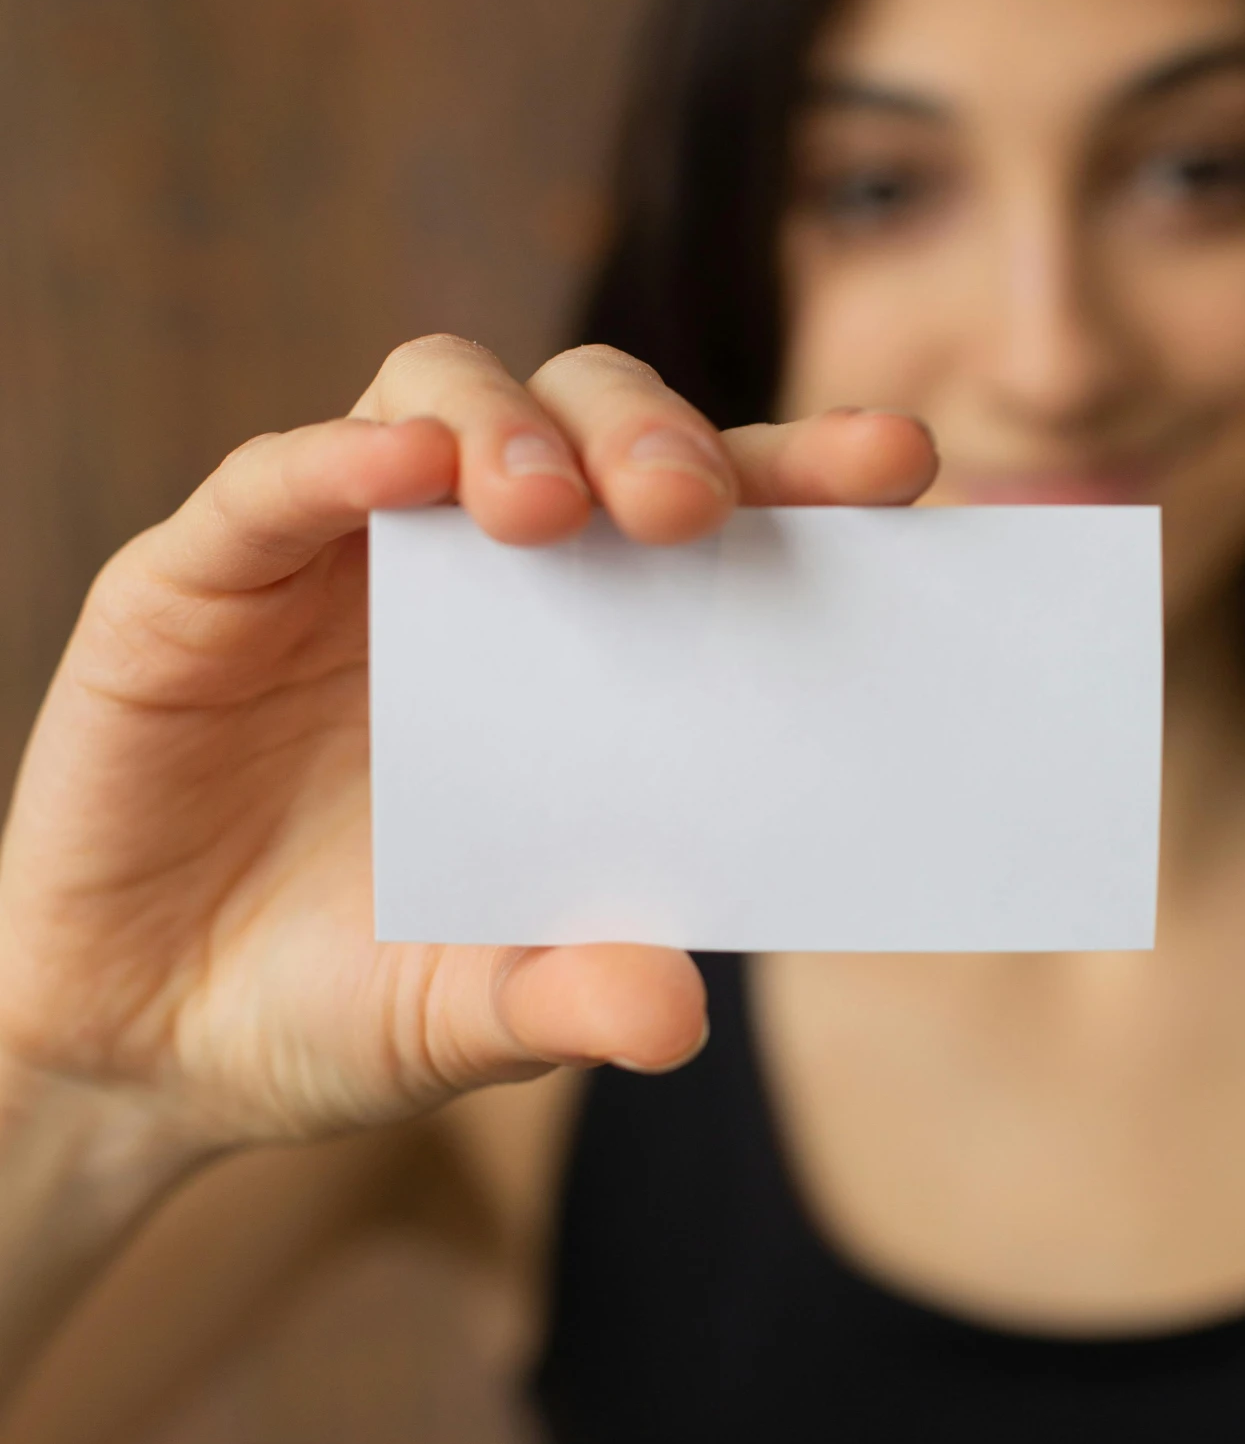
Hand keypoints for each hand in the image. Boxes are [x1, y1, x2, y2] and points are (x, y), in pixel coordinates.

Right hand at [0, 339, 934, 1147]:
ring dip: (510, 429)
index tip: (899, 462)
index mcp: (579, 654)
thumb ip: (568, 996)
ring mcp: (337, 562)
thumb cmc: (338, 1004)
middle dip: (654, 434)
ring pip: (439, 394)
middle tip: (692, 509)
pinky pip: (272, 481)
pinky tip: (397, 472)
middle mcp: (473, 579)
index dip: (798, 473)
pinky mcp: (198, 581)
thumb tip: (677, 1014)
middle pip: (585, 417)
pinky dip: (337, 459)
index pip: (705, 520)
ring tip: (548, 508)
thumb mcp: (467, 1014)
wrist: (145, 1050)